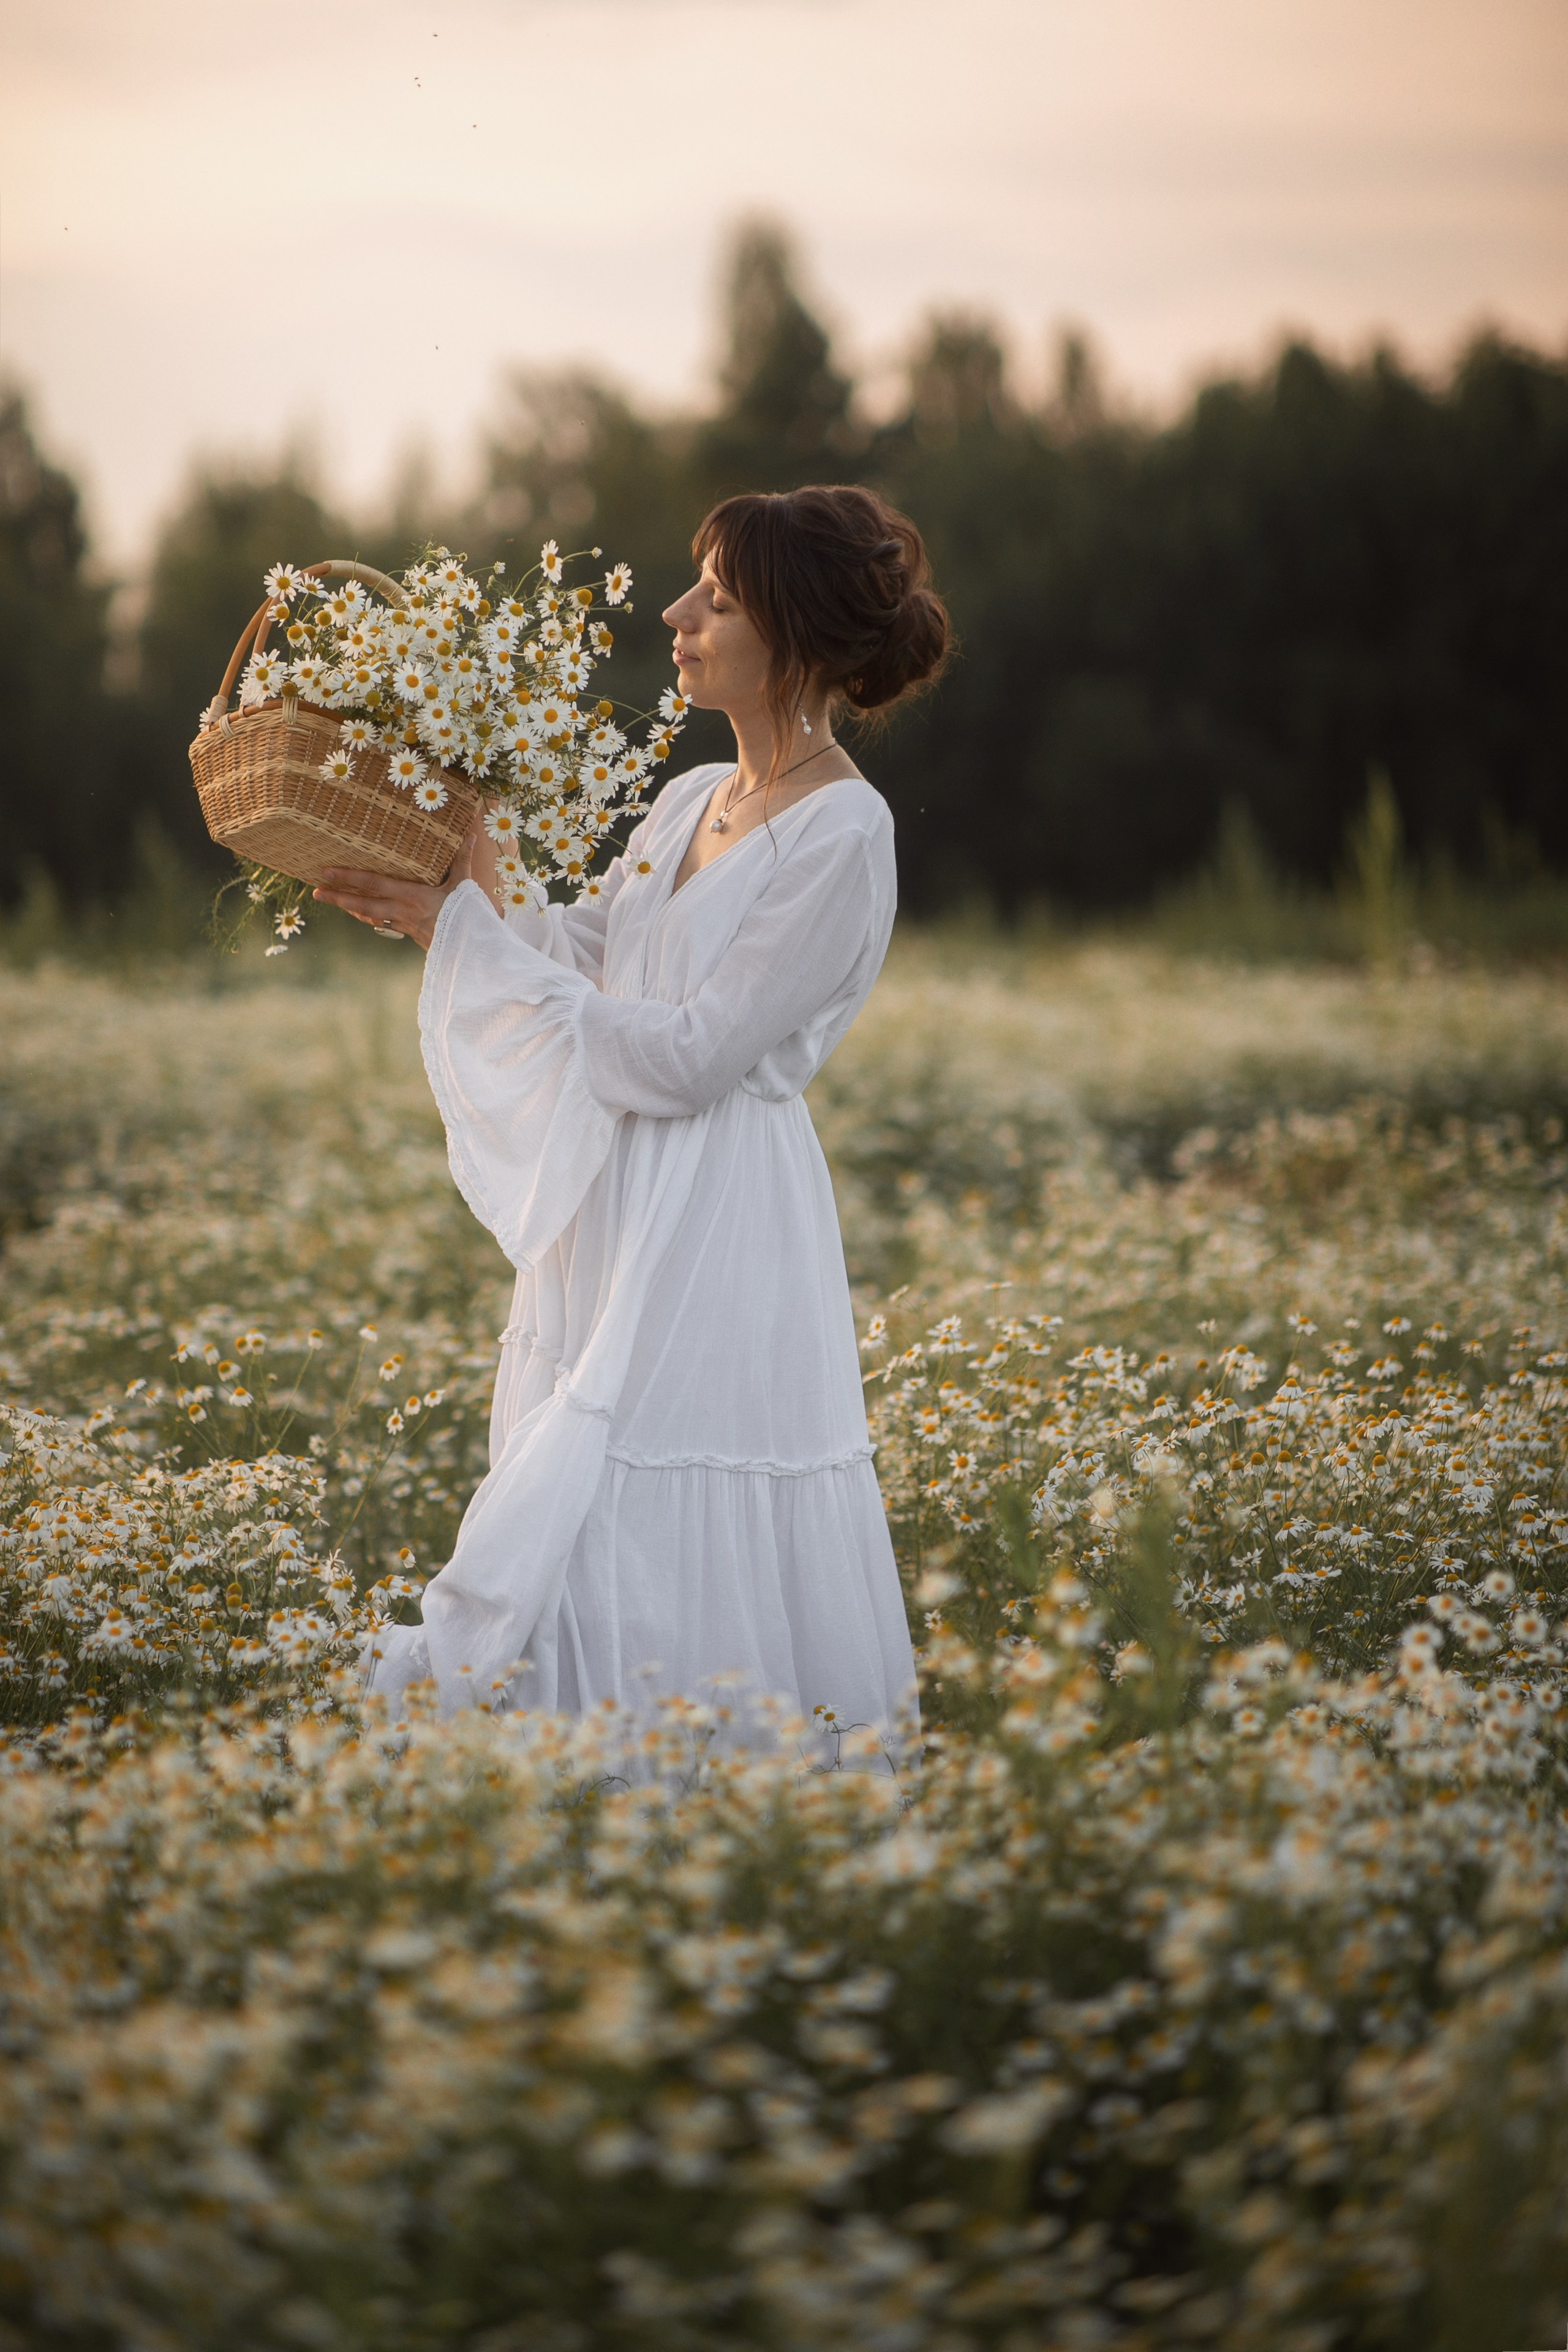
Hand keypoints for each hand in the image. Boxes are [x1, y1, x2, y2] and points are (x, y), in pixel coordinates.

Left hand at [313, 826, 481, 949]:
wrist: (471, 949)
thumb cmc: (468, 915)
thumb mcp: (464, 885)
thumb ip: (462, 860)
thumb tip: (471, 836)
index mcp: (413, 896)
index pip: (375, 884)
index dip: (350, 877)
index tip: (328, 872)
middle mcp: (403, 911)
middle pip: (363, 904)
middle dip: (338, 898)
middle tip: (316, 891)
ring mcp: (403, 924)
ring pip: (369, 915)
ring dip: (348, 907)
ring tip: (329, 899)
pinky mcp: (407, 933)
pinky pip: (380, 923)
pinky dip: (366, 916)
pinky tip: (356, 912)